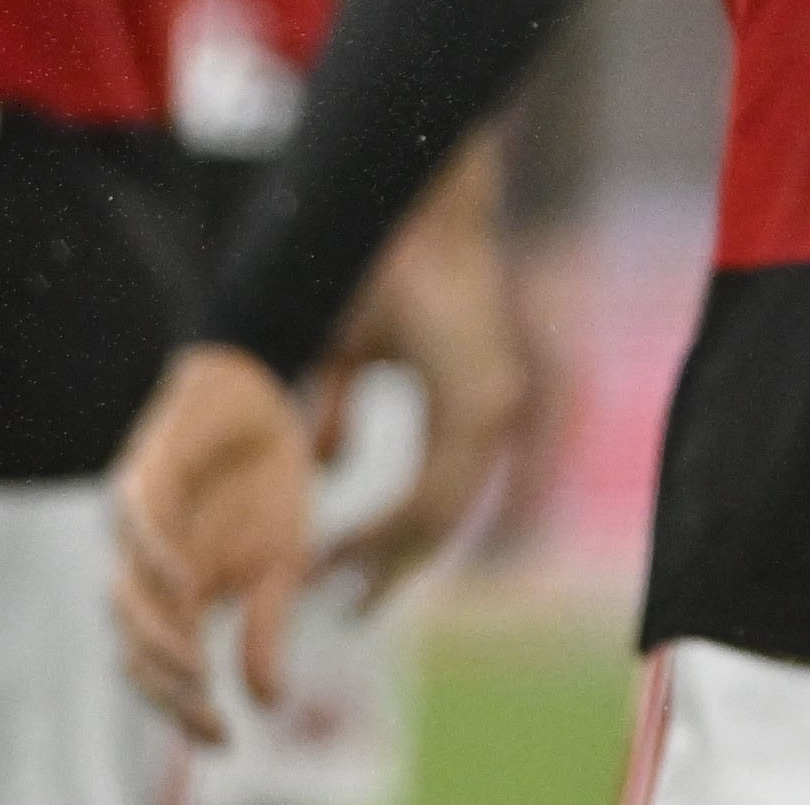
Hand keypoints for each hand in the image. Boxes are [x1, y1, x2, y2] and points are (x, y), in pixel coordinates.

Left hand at [114, 344, 314, 743]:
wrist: (265, 391)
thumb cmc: (267, 479)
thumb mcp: (283, 562)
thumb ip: (267, 627)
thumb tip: (269, 705)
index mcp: (178, 594)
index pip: (167, 666)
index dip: (186, 710)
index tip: (225, 741)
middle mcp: (146, 568)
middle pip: (134, 643)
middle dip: (167, 688)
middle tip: (207, 715)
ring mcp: (138, 523)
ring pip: (124, 595)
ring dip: (157, 639)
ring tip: (196, 671)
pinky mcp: (142, 471)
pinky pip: (134, 523)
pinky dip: (155, 557)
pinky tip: (187, 583)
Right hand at [320, 155, 527, 597]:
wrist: (407, 205)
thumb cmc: (373, 266)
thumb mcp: (344, 353)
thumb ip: (334, 411)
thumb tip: (319, 464)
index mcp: (463, 400)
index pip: (437, 496)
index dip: (395, 542)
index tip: (352, 580)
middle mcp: (489, 410)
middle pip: (440, 517)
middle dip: (390, 566)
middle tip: (345, 604)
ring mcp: (491, 407)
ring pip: (437, 512)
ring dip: (380, 551)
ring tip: (324, 575)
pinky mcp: (478, 403)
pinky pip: (435, 489)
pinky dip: (388, 524)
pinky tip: (338, 545)